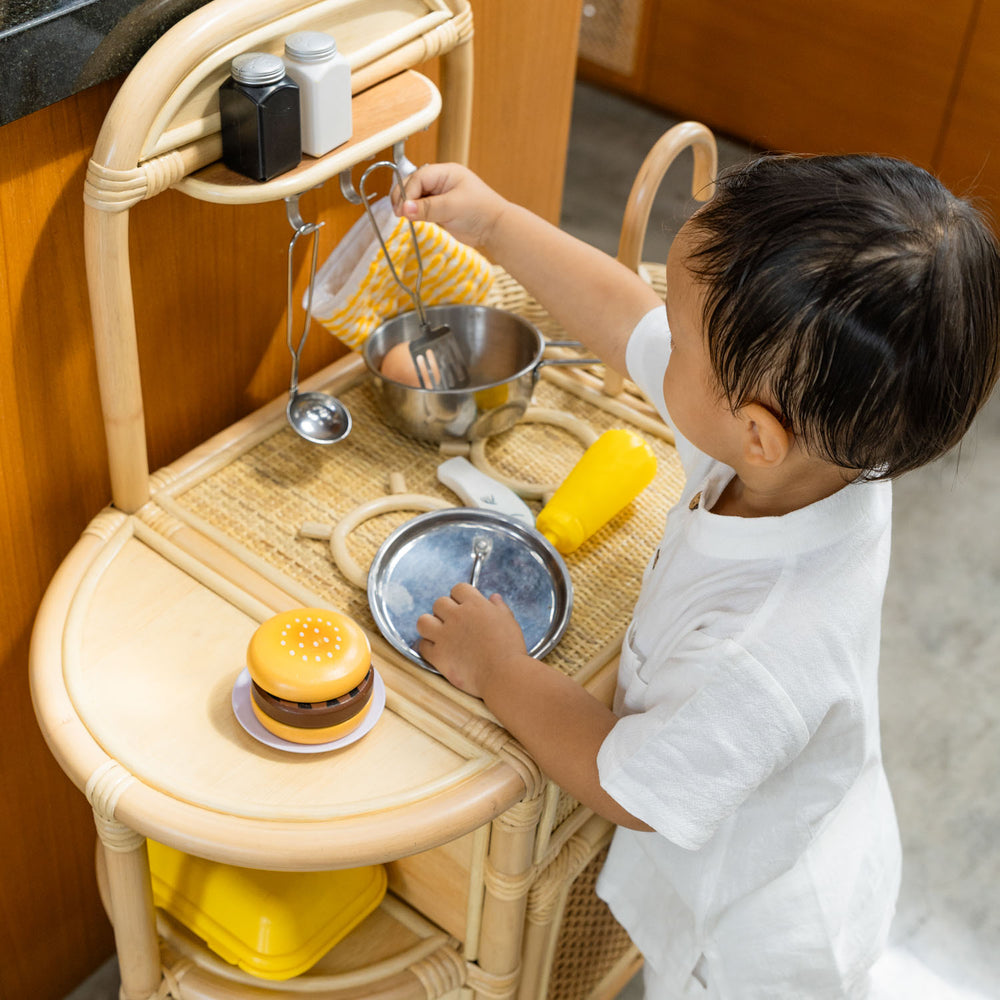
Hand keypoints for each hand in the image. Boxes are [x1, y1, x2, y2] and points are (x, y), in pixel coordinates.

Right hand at [393, 163, 507, 250]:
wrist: (495, 228)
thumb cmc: (482, 211)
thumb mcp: (452, 207)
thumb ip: (427, 208)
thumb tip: (405, 209)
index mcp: (446, 172)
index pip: (419, 177)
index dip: (408, 191)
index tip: (403, 207)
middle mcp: (442, 181)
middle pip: (414, 184)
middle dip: (405, 197)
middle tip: (400, 212)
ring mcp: (440, 195)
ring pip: (416, 197)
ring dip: (408, 206)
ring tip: (403, 217)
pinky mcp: (440, 209)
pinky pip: (421, 208)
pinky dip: (415, 213)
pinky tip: (411, 219)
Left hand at [416, 583, 527, 697]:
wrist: (503, 675)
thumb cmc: (510, 649)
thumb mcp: (509, 621)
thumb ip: (499, 607)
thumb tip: (493, 597)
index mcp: (475, 605)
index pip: (458, 589)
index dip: (460, 597)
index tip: (464, 607)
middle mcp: (457, 616)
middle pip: (439, 603)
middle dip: (445, 611)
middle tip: (453, 624)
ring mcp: (445, 635)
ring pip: (423, 621)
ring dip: (429, 626)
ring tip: (439, 634)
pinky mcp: (438, 655)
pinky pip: (422, 645)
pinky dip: (428, 647)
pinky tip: (438, 652)